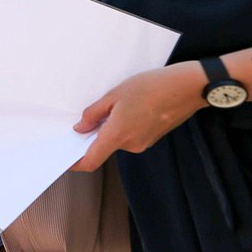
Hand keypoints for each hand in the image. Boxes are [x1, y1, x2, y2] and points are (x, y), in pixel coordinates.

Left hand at [71, 62, 207, 170]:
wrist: (187, 88)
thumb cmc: (150, 87)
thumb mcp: (114, 95)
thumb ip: (93, 114)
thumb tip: (80, 129)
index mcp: (118, 135)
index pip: (91, 161)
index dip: (76, 163)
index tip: (65, 159)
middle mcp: (130, 145)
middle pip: (104, 146)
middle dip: (95, 133)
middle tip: (93, 113)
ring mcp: (143, 143)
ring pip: (117, 139)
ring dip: (111, 126)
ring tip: (118, 103)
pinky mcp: (151, 139)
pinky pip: (130, 136)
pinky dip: (123, 126)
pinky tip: (131, 107)